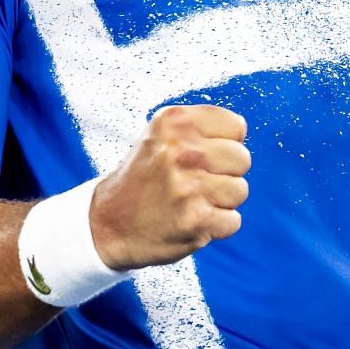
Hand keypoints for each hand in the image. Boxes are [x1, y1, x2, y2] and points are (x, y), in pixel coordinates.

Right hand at [90, 105, 250, 268]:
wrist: (107, 224)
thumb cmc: (142, 178)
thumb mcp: (160, 136)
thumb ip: (199, 126)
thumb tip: (241, 130)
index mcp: (174, 122)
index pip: (236, 127)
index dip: (224, 144)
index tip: (201, 156)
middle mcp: (182, 150)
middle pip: (242, 159)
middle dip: (225, 173)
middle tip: (194, 182)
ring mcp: (189, 186)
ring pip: (240, 191)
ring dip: (220, 201)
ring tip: (190, 202)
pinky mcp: (196, 219)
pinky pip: (233, 221)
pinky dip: (216, 226)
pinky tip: (190, 221)